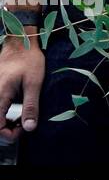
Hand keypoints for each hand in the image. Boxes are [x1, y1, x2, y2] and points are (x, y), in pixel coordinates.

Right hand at [0, 27, 43, 143]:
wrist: (20, 45)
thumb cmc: (29, 61)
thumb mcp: (34, 84)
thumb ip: (31, 106)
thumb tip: (29, 128)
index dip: (9, 134)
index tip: (25, 129)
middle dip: (8, 131)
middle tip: (25, 125)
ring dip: (5, 124)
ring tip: (22, 119)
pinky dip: (3, 116)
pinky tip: (16, 113)